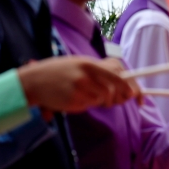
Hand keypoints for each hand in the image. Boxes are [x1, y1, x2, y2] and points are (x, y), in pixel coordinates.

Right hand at [18, 56, 139, 112]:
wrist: (32, 81)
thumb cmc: (59, 73)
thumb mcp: (79, 64)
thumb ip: (100, 72)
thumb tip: (125, 86)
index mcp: (90, 63)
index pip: (119, 74)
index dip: (131, 86)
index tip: (136, 96)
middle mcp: (87, 73)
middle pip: (114, 89)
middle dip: (119, 98)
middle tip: (114, 101)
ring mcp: (80, 87)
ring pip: (102, 99)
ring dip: (99, 101)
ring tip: (84, 95)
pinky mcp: (74, 99)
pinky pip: (88, 105)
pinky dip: (85, 105)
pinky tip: (73, 98)